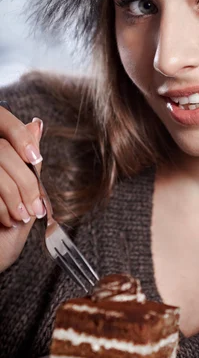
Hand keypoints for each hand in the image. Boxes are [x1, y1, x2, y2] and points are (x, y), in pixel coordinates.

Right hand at [0, 108, 45, 271]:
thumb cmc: (2, 236)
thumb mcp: (22, 197)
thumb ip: (27, 165)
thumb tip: (36, 126)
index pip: (1, 121)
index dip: (21, 135)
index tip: (36, 159)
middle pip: (3, 148)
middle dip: (26, 180)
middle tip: (36, 207)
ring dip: (16, 192)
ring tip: (23, 216)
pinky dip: (2, 204)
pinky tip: (6, 221)